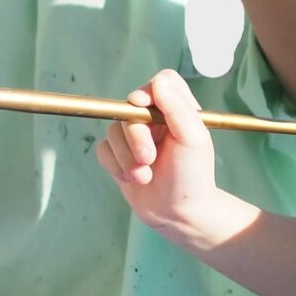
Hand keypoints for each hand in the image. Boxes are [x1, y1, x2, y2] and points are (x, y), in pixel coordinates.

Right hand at [93, 70, 246, 253]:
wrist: (177, 214)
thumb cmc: (192, 177)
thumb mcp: (193, 139)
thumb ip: (177, 108)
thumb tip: (158, 81)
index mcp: (178, 110)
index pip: (161, 82)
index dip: (149, 91)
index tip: (144, 107)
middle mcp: (154, 119)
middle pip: (129, 108)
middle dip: (135, 137)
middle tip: (148, 159)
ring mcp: (134, 137)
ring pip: (112, 130)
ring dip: (126, 157)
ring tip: (144, 176)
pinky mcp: (118, 155)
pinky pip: (103, 150)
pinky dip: (115, 166)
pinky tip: (133, 179)